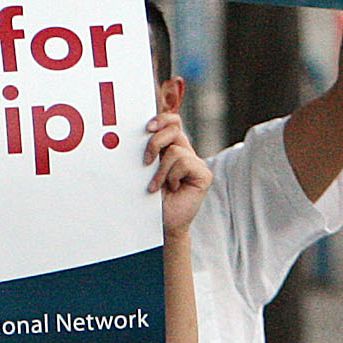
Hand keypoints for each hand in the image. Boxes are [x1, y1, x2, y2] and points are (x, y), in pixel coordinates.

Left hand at [144, 110, 211, 238]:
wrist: (162, 223)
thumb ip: (148, 153)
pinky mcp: (203, 174)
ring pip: (176, 150)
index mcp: (171, 148)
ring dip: (160, 170)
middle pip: (173, 129)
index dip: (162, 119)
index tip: (147, 127)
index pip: (172, 122)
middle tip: (146, 161)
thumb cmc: (150, 200)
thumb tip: (139, 135)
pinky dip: (171, 176)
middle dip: (155, 142)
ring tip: (157, 186)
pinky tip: (173, 188)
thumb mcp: (145, 172)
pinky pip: (184, 163)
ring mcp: (196, 163)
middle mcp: (185, 153)